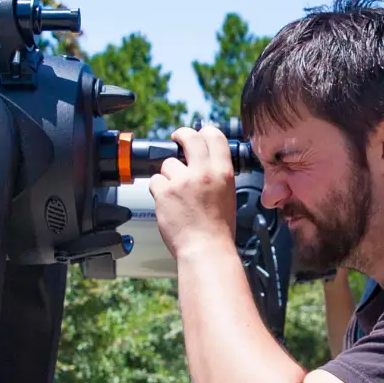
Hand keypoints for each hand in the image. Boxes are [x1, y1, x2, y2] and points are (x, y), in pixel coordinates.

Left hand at [148, 125, 236, 260]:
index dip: (203, 132)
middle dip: (181, 135)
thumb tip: (204, 163)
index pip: (214, 136)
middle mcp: (203, 173)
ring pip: (168, 164)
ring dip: (169, 175)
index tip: (197, 135)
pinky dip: (158, 190)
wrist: (206, 250)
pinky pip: (155, 181)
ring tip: (176, 194)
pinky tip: (168, 203)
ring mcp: (182, 181)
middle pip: (188, 137)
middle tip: (176, 139)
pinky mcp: (164, 192)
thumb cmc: (218, 230)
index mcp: (223, 173)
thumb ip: (216, 175)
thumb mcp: (228, 195)